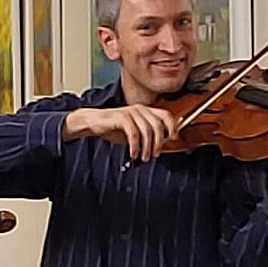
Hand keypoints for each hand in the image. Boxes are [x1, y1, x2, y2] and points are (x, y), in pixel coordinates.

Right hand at [63, 105, 178, 161]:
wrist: (94, 122)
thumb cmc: (114, 127)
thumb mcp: (135, 132)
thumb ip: (147, 136)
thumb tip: (160, 146)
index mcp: (146, 110)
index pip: (166, 115)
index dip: (172, 127)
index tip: (173, 139)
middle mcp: (140, 109)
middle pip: (158, 126)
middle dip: (159, 143)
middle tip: (155, 154)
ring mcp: (131, 112)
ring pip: (147, 131)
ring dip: (147, 147)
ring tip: (143, 157)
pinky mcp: (122, 117)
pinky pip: (134, 134)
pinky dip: (135, 146)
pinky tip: (133, 154)